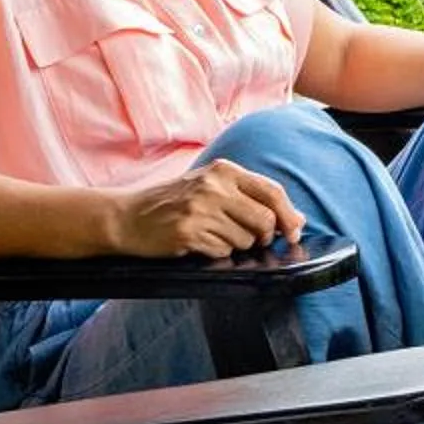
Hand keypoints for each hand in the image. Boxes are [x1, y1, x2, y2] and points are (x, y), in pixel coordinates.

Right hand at [109, 158, 305, 257]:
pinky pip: (222, 251)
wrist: (126, 217)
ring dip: (237, 245)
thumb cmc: (173, 202)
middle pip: (265, 219)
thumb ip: (252, 197)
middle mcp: (214, 186)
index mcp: (224, 170)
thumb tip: (297, 218)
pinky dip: (217, 252)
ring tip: (214, 236)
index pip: (272, 191)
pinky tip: (200, 243)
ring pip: (245, 239)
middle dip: (264, 236)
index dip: (289, 215)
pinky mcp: (188, 233)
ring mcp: (200, 209)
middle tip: (253, 240)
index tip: (294, 231)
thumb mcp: (211, 187)